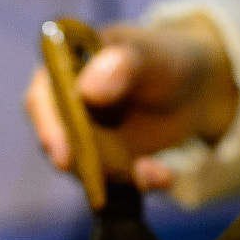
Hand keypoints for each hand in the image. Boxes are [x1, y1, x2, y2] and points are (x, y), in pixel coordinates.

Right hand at [24, 17, 238, 190]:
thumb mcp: (152, 57)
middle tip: (108, 177)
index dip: (47, 126)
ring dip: (119, 177)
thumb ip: (124, 65)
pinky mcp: (108, 163)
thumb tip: (86, 89)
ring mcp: (87, 139)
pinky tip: (164, 175)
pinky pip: (117, 181)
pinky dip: (139, 182)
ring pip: (89, 168)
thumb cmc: (166, 60)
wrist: (197, 88)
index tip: (62, 152)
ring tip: (155, 174)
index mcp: (66, 68)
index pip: (42, 98)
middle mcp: (68, 108)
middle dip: (83, 164)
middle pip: (59, 143)